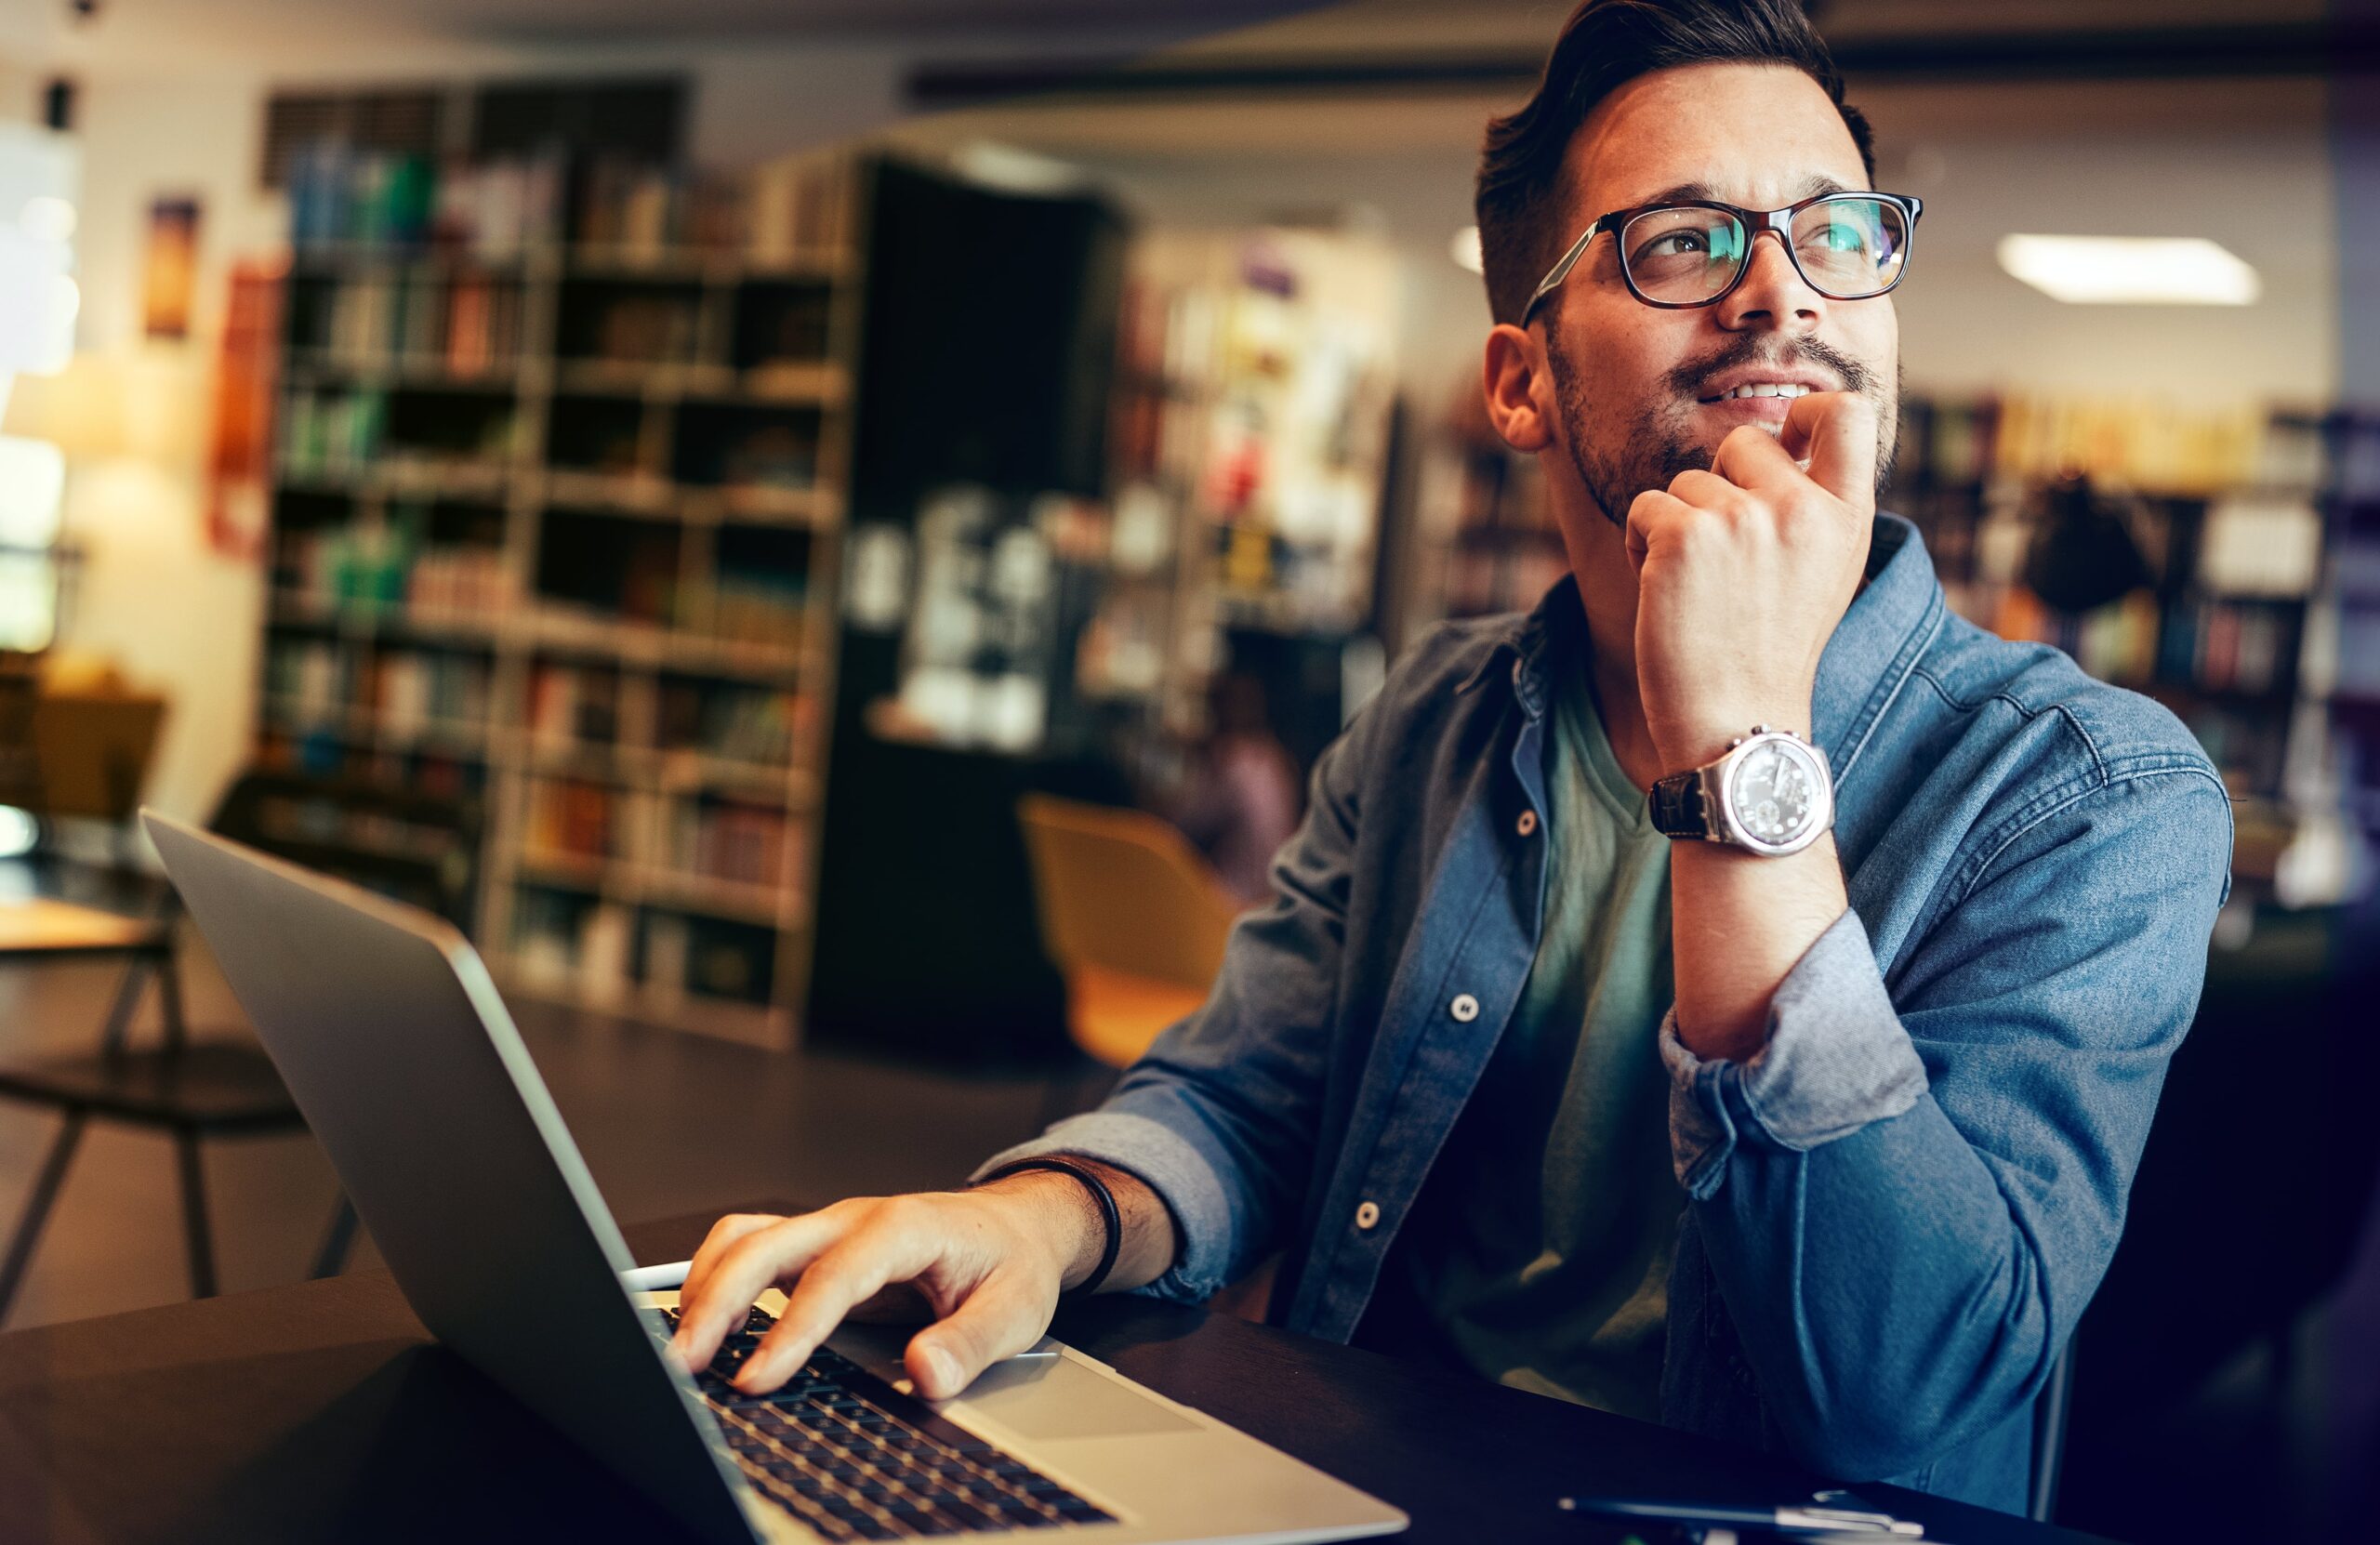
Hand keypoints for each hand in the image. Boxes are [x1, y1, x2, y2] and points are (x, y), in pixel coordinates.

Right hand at [666, 1179, 1096, 1401]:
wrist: (1017, 1225)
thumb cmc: (1012, 1262)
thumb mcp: (1015, 1308)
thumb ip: (972, 1343)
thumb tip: (927, 1374)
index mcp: (903, 1228)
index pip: (834, 1277)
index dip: (791, 1330)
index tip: (759, 1377)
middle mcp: (855, 1218)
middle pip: (767, 1245)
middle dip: (718, 1302)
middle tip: (687, 1364)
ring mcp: (830, 1227)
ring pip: (747, 1239)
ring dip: (707, 1287)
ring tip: (684, 1349)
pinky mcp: (816, 1245)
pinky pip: (752, 1247)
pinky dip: (719, 1279)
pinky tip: (710, 1327)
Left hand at [1624, 391, 1877, 773]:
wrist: (1737, 725)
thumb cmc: (1768, 652)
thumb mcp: (1822, 572)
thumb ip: (1812, 508)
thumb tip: (1783, 441)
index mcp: (1846, 519)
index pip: (1849, 415)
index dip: (1810, 409)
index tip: (1787, 439)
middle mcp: (1800, 509)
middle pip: (1743, 442)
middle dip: (1719, 486)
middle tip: (1724, 558)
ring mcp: (1742, 519)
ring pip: (1685, 482)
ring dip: (1676, 527)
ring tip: (1699, 591)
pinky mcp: (1684, 535)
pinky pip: (1644, 508)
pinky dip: (1640, 544)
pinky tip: (1665, 594)